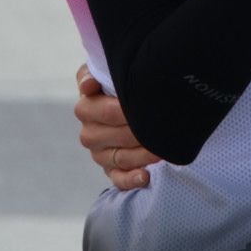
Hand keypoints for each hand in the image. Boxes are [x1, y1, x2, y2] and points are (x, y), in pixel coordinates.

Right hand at [75, 64, 160, 189]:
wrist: (134, 98)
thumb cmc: (123, 80)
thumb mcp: (107, 70)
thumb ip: (94, 72)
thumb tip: (88, 85)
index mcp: (86, 107)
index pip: (104, 111)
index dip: (125, 111)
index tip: (139, 108)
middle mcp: (90, 132)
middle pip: (116, 135)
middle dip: (140, 131)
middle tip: (164, 126)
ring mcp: (100, 153)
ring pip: (121, 157)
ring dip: (143, 154)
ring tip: (164, 148)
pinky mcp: (111, 169)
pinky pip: (119, 179)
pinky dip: (132, 179)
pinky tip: (146, 176)